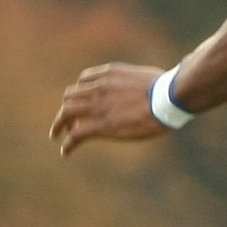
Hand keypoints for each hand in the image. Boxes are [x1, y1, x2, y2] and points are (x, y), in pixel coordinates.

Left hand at [49, 63, 169, 156]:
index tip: (82, 103)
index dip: (80, 93)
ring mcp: (98, 105)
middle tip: (67, 122)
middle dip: (67, 108)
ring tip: (57, 135)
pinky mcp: (102, 125)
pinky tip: (66, 152)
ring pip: (66, 113)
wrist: (169, 97)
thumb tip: (156, 86)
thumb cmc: (169, 88)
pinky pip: (76, 134)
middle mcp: (99, 87)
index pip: (84, 81)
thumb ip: (141, 81)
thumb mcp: (150, 76)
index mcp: (111, 74)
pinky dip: (67, 143)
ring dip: (59, 125)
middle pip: (70, 96)